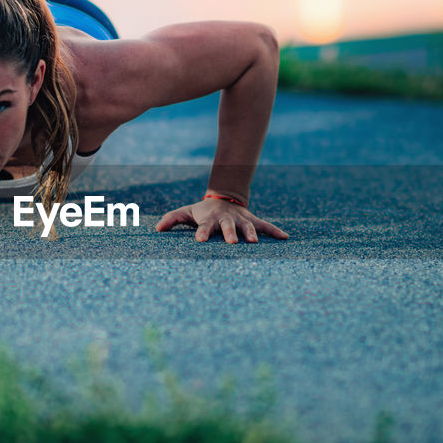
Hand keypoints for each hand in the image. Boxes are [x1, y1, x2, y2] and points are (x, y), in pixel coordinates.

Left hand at [155, 198, 288, 243]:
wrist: (223, 198)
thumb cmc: (201, 211)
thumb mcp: (186, 213)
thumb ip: (172, 219)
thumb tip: (156, 229)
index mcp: (209, 219)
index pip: (204, 227)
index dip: (202, 233)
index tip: (200, 241)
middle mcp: (226, 219)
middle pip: (228, 227)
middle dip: (230, 234)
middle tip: (233, 243)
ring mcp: (241, 220)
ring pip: (247, 226)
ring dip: (251, 234)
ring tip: (254, 243)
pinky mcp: (252, 220)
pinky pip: (265, 226)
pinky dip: (275, 231)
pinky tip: (286, 238)